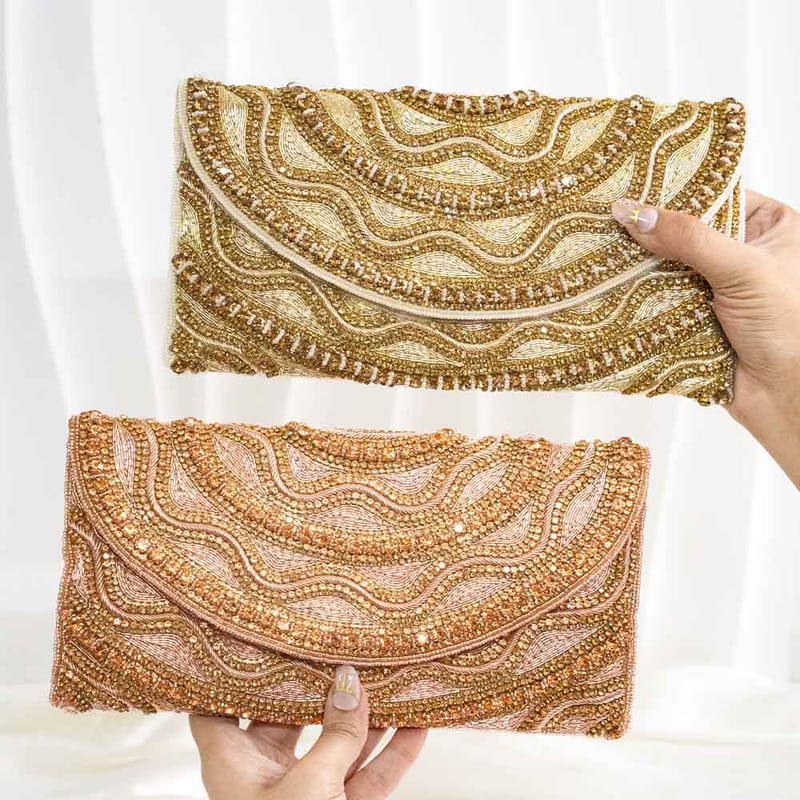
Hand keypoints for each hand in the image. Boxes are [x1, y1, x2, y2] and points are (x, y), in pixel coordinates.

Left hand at [190, 665, 425, 799]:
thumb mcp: (309, 789)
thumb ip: (334, 735)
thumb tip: (350, 681)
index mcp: (234, 765)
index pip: (216, 707)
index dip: (228, 673)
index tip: (251, 636)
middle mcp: (266, 774)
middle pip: (288, 716)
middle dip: (317, 685)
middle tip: (338, 645)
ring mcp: (306, 792)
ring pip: (336, 742)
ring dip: (365, 715)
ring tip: (387, 677)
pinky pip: (367, 775)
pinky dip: (392, 753)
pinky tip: (416, 725)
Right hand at [611, 191, 799, 489]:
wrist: (783, 395)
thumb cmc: (788, 328)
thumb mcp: (744, 270)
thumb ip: (691, 239)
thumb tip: (633, 212)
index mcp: (770, 226)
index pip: (715, 196)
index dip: (675, 192)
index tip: (631, 186)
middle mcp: (743, 252)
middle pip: (686, 231)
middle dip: (650, 231)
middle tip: (604, 218)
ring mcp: (716, 286)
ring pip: (669, 266)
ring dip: (640, 266)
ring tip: (598, 249)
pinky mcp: (694, 316)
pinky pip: (660, 298)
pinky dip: (639, 296)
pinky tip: (609, 285)